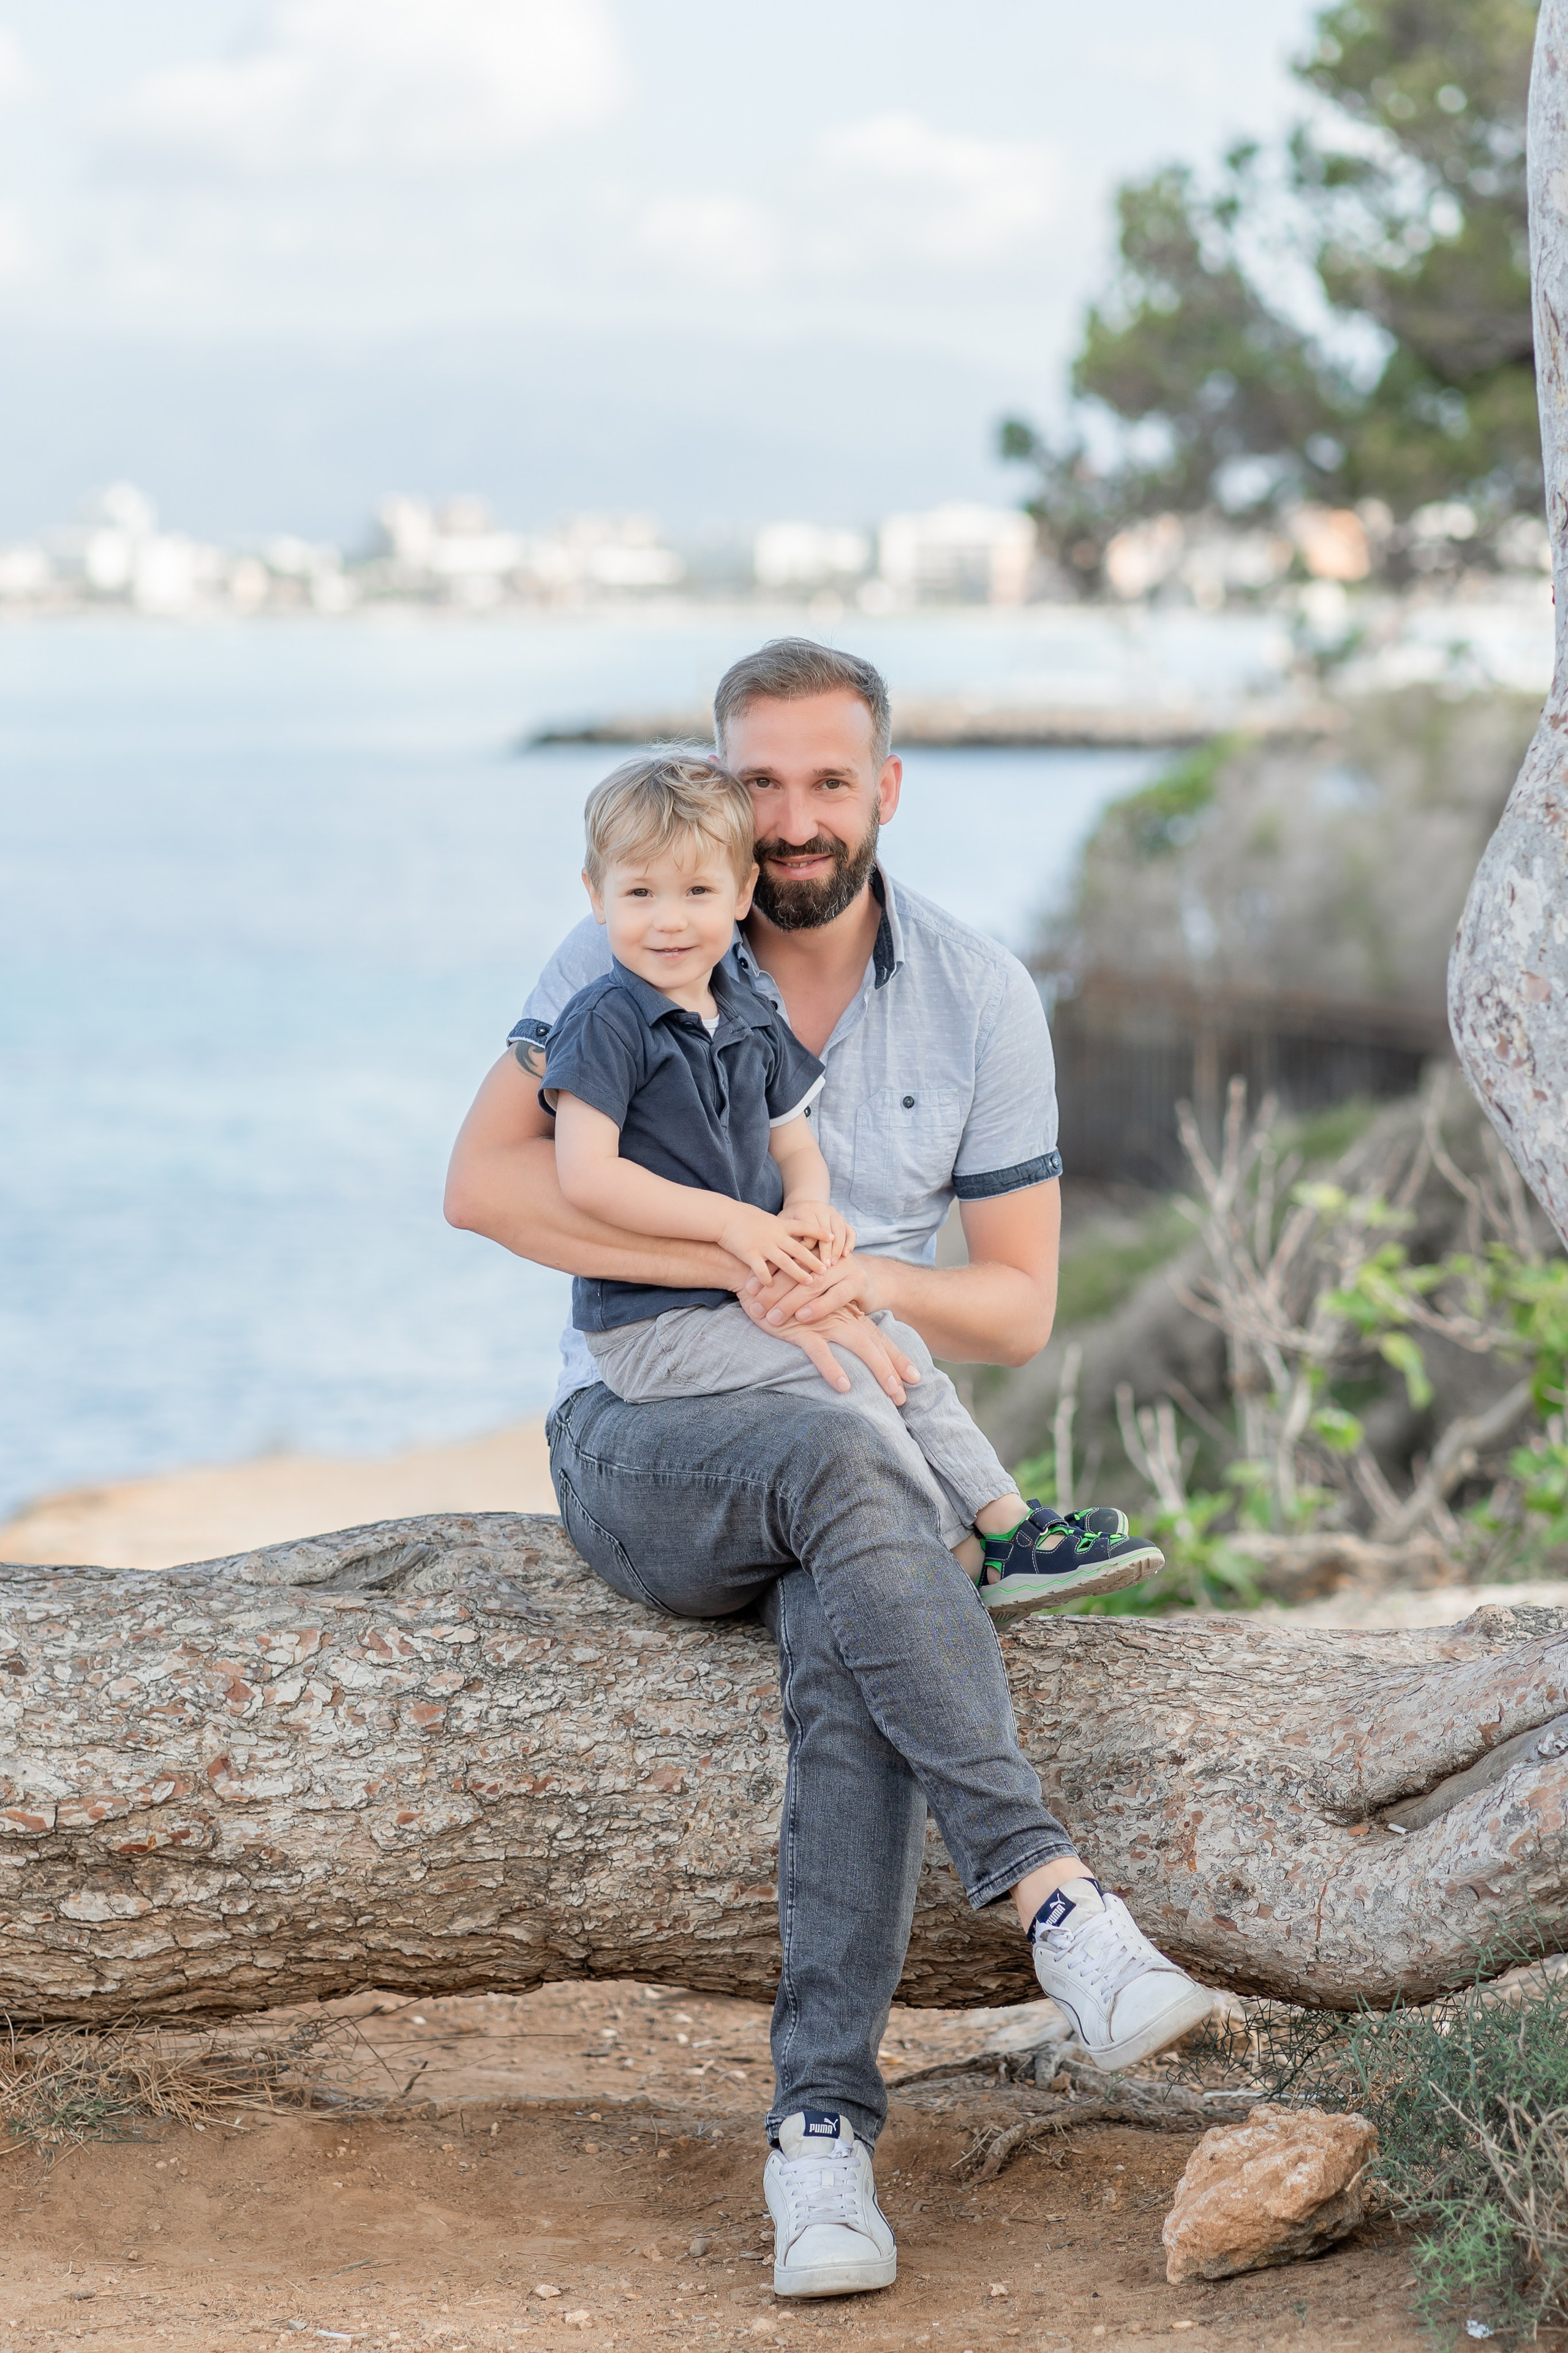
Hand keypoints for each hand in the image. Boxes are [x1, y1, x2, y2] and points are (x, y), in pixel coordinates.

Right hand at [716, 1202, 833, 1286]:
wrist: (724, 1216)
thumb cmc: (744, 1217)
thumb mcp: (766, 1218)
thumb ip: (779, 1226)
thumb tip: (792, 1230)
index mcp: (780, 1225)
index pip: (804, 1227)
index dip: (819, 1233)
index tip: (833, 1237)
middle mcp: (775, 1235)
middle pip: (799, 1249)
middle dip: (814, 1260)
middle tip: (827, 1269)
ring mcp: (763, 1245)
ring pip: (785, 1262)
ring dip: (799, 1274)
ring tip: (810, 1283)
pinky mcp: (750, 1254)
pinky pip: (762, 1271)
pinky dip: (768, 1280)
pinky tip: (772, 1287)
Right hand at [737, 1293, 917, 1402]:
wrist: (758, 1279)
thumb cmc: (786, 1300)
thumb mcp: (813, 1315)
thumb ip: (831, 1327)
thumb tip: (846, 1352)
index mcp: (845, 1315)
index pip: (877, 1338)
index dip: (897, 1357)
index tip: (916, 1378)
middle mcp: (840, 1317)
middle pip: (875, 1344)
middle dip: (895, 1369)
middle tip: (907, 1396)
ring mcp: (823, 1321)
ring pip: (859, 1346)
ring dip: (878, 1370)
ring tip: (893, 1392)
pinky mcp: (801, 1328)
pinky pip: (819, 1351)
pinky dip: (833, 1368)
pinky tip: (845, 1386)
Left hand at [746, 1249, 888, 1328]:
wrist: (877, 1281)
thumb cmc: (837, 1283)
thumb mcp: (814, 1276)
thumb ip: (792, 1276)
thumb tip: (755, 1285)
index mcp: (813, 1250)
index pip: (785, 1260)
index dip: (766, 1274)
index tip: (747, 1289)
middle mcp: (827, 1256)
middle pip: (796, 1272)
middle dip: (773, 1291)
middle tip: (755, 1307)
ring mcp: (843, 1267)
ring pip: (812, 1284)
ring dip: (791, 1302)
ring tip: (773, 1318)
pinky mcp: (857, 1282)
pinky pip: (835, 1296)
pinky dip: (817, 1307)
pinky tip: (802, 1317)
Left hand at [781, 1198, 856, 1267]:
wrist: (802, 1206)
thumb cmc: (790, 1221)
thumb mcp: (783, 1226)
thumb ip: (786, 1239)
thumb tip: (789, 1259)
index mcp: (805, 1209)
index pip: (810, 1231)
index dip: (807, 1246)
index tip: (803, 1259)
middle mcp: (821, 1208)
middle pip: (827, 1231)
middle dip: (826, 1250)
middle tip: (825, 1267)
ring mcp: (834, 1212)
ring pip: (840, 1230)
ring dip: (838, 1248)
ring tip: (834, 1263)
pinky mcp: (842, 1218)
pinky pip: (850, 1230)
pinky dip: (850, 1242)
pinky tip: (846, 1255)